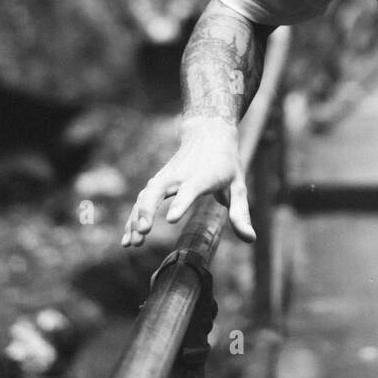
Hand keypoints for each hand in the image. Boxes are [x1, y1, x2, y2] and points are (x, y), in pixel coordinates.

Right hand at [122, 116, 255, 247]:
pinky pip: (142, 200)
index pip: (190, 189)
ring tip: (132, 243)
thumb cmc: (225, 163)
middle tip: (144, 232)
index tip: (170, 219)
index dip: (181, 203)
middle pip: (158, 190)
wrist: (208, 134)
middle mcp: (180, 176)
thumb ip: (241, 212)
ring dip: (136, 218)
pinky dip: (133, 217)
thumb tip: (250, 239)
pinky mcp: (158, 182)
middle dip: (148, 210)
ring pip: (145, 196)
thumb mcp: (238, 185)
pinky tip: (127, 239)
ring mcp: (166, 178)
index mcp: (203, 176)